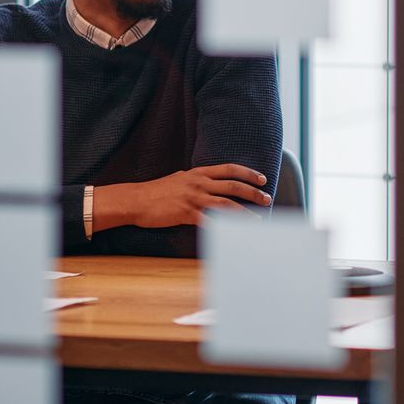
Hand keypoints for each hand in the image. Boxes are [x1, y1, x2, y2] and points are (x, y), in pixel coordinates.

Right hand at [96, 164, 272, 230]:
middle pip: (233, 185)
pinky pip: (210, 221)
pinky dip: (225, 228)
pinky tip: (235, 234)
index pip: (229, 169)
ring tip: (259, 219)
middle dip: (253, 192)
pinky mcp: (187, 213)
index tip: (262, 178)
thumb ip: (196, 181)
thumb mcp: (179, 180)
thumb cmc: (156, 192)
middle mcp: (198, 183)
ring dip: (245, 213)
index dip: (248, 173)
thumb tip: (209, 185)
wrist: (136, 200)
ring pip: (226, 204)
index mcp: (197, 173)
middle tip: (267, 198)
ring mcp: (193, 198)